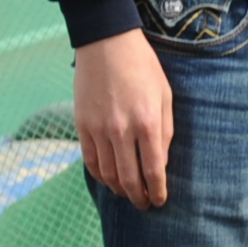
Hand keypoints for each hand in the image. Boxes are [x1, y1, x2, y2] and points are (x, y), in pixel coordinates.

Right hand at [75, 30, 173, 207]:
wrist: (107, 42)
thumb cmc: (142, 66)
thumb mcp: (165, 95)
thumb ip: (165, 131)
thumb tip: (160, 163)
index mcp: (148, 122)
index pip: (153, 171)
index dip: (158, 191)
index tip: (160, 200)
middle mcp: (122, 130)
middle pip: (129, 179)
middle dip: (139, 198)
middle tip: (145, 204)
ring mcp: (99, 129)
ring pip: (108, 174)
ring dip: (119, 190)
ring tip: (128, 194)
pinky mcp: (82, 125)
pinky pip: (90, 161)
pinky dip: (100, 175)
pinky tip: (108, 179)